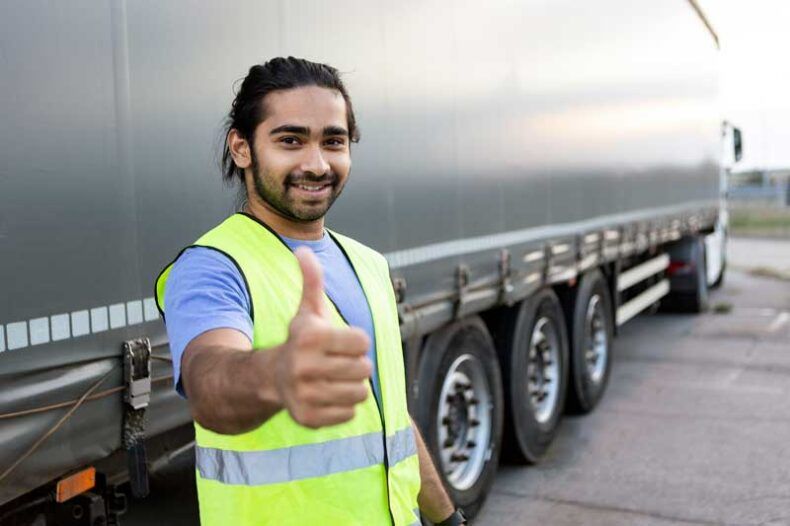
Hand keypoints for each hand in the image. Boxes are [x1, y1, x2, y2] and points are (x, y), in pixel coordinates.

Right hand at [274, 246, 371, 427]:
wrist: (268, 378)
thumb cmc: (299, 341)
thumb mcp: (306, 311)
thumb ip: (312, 281)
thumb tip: (302, 249)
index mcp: (309, 337)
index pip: (363, 341)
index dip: (356, 341)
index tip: (341, 342)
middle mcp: (303, 366)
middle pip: (364, 369)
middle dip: (356, 365)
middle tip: (338, 363)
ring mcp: (304, 394)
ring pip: (360, 394)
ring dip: (352, 386)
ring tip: (334, 380)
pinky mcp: (307, 418)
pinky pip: (349, 415)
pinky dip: (343, 408)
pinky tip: (326, 396)